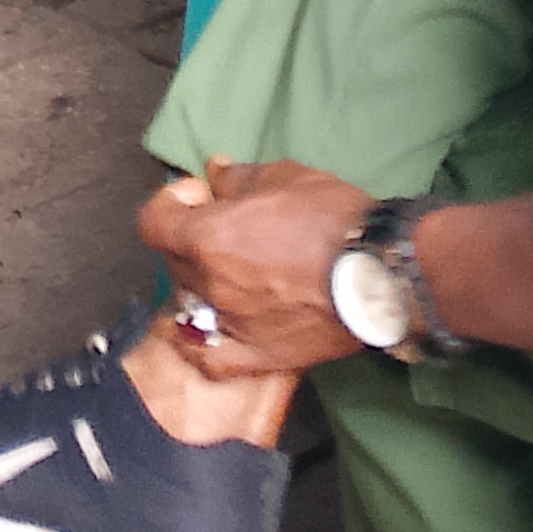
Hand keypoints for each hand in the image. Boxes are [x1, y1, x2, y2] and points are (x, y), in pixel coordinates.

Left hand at [141, 161, 371, 375]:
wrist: (379, 273)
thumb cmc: (332, 217)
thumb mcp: (284, 176)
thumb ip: (238, 177)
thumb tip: (214, 173)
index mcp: (208, 237)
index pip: (153, 222)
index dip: (169, 202)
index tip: (199, 195)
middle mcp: (210, 284)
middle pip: (172, 260)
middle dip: (187, 237)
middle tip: (222, 226)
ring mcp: (230, 324)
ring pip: (188, 303)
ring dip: (196, 281)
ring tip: (225, 270)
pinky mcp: (256, 356)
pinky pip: (207, 358)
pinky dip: (195, 343)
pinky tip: (198, 329)